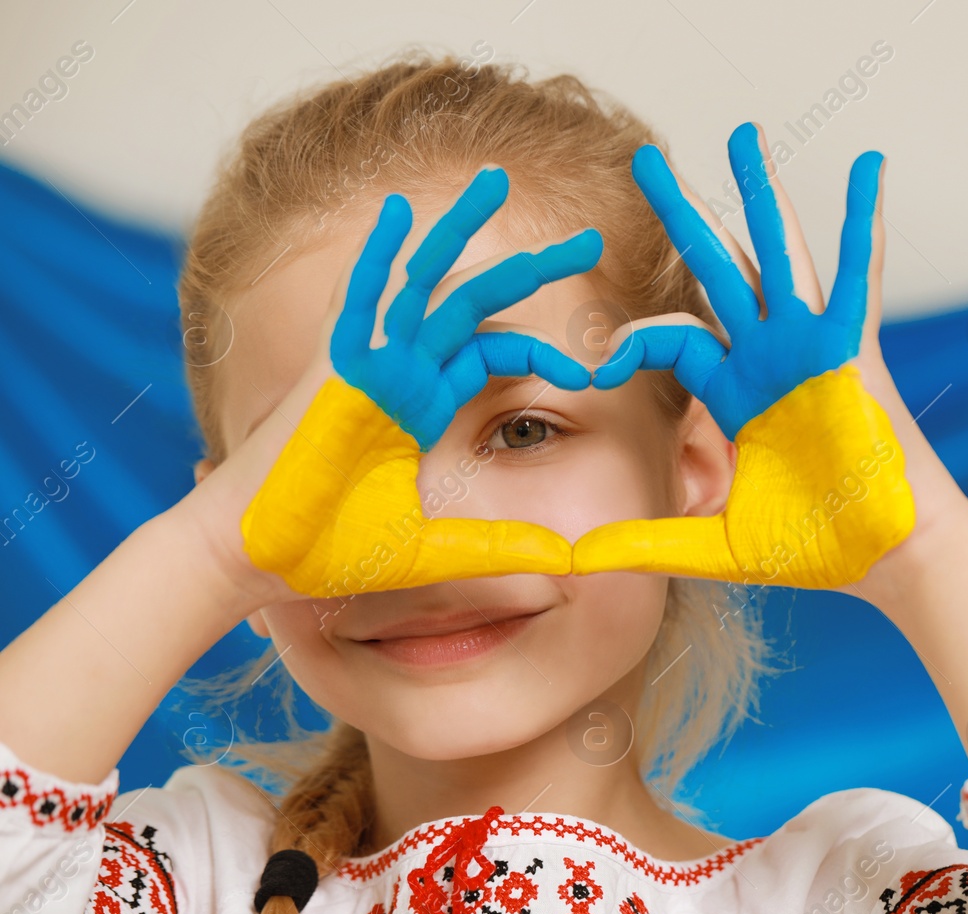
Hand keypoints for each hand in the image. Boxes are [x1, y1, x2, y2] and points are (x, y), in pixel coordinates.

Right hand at [234, 167, 602, 598]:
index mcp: (425, 406)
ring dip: (461, 230)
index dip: (546, 351)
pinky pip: (359, 299)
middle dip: (532, 268)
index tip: (596, 366)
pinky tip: (402, 211)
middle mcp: (401, 374)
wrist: (256, 561)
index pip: (496, 354)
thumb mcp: (436, 550)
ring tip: (498, 180)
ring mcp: (367, 365)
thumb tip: (570, 564)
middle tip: (590, 240)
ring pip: (426, 282)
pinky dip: (378, 254)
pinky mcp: (333, 370)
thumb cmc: (329, 553)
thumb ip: (501, 548)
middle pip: (476, 302)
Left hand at [568, 122, 918, 589]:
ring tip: (744, 134)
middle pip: (716, 269)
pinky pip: (856, 275)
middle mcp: (769, 359)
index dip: (630, 340)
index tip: (595, 365)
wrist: (887, 559)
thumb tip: (576, 560)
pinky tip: (867, 167)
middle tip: (649, 160)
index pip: (673, 337)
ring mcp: (812, 349)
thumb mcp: (714, 546)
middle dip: (683, 213)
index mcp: (735, 395)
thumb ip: (647, 543)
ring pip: (777, 254)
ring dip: (760, 193)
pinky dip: (862, 220)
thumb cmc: (818, 549)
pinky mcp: (854, 351)